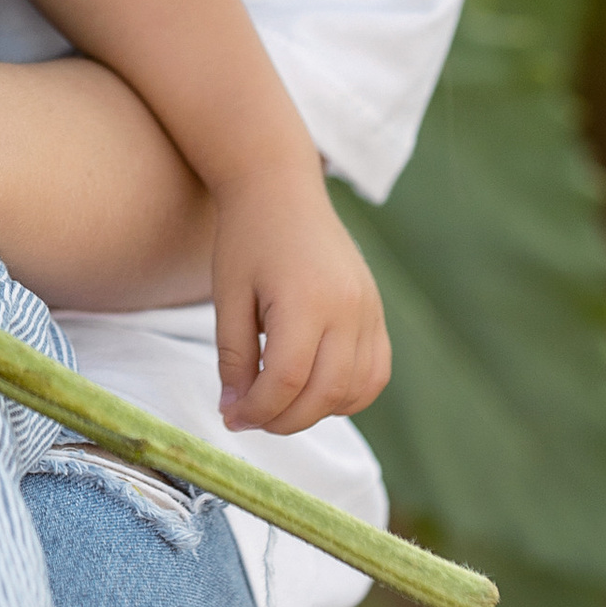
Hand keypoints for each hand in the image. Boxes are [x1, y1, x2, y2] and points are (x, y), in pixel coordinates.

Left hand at [213, 178, 390, 434]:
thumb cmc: (247, 237)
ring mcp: (369, 309)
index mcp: (306, 300)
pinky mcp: (376, 310)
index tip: (231, 417)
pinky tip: (315, 391)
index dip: (257, 410)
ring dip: (318, 411)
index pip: (287, 381)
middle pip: (325, 392)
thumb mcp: (228, 297)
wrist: (281, 187)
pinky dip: (349, 394)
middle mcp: (348, 307)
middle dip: (284, 419)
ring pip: (356, 389)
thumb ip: (233, 358)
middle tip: (250, 417)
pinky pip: (376, 371)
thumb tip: (235, 412)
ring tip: (280, 404)